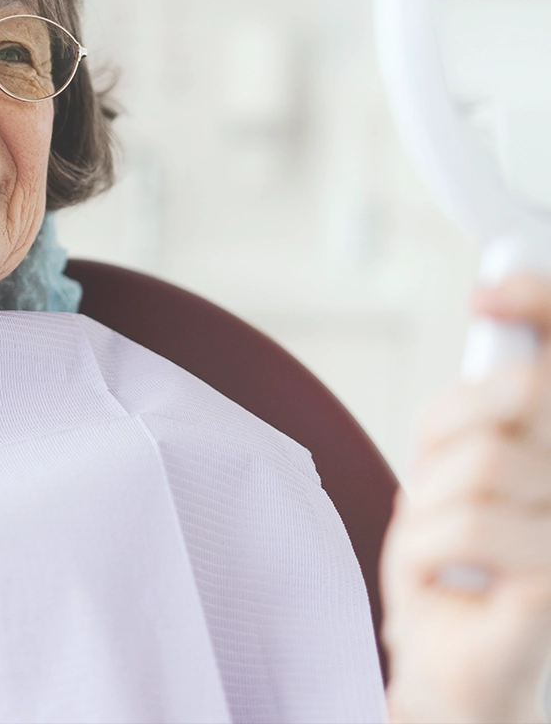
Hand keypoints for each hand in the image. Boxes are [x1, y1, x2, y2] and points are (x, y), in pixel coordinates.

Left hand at [383, 274, 550, 723]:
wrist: (459, 669)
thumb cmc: (457, 566)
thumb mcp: (451, 468)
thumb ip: (480, 405)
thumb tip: (492, 315)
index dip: (542, 302)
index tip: (489, 295)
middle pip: (524, 393)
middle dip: (452, 429)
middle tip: (438, 481)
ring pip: (483, 458)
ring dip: (430, 501)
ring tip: (440, 544)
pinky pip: (470, 523)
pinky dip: (426, 547)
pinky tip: (442, 579)